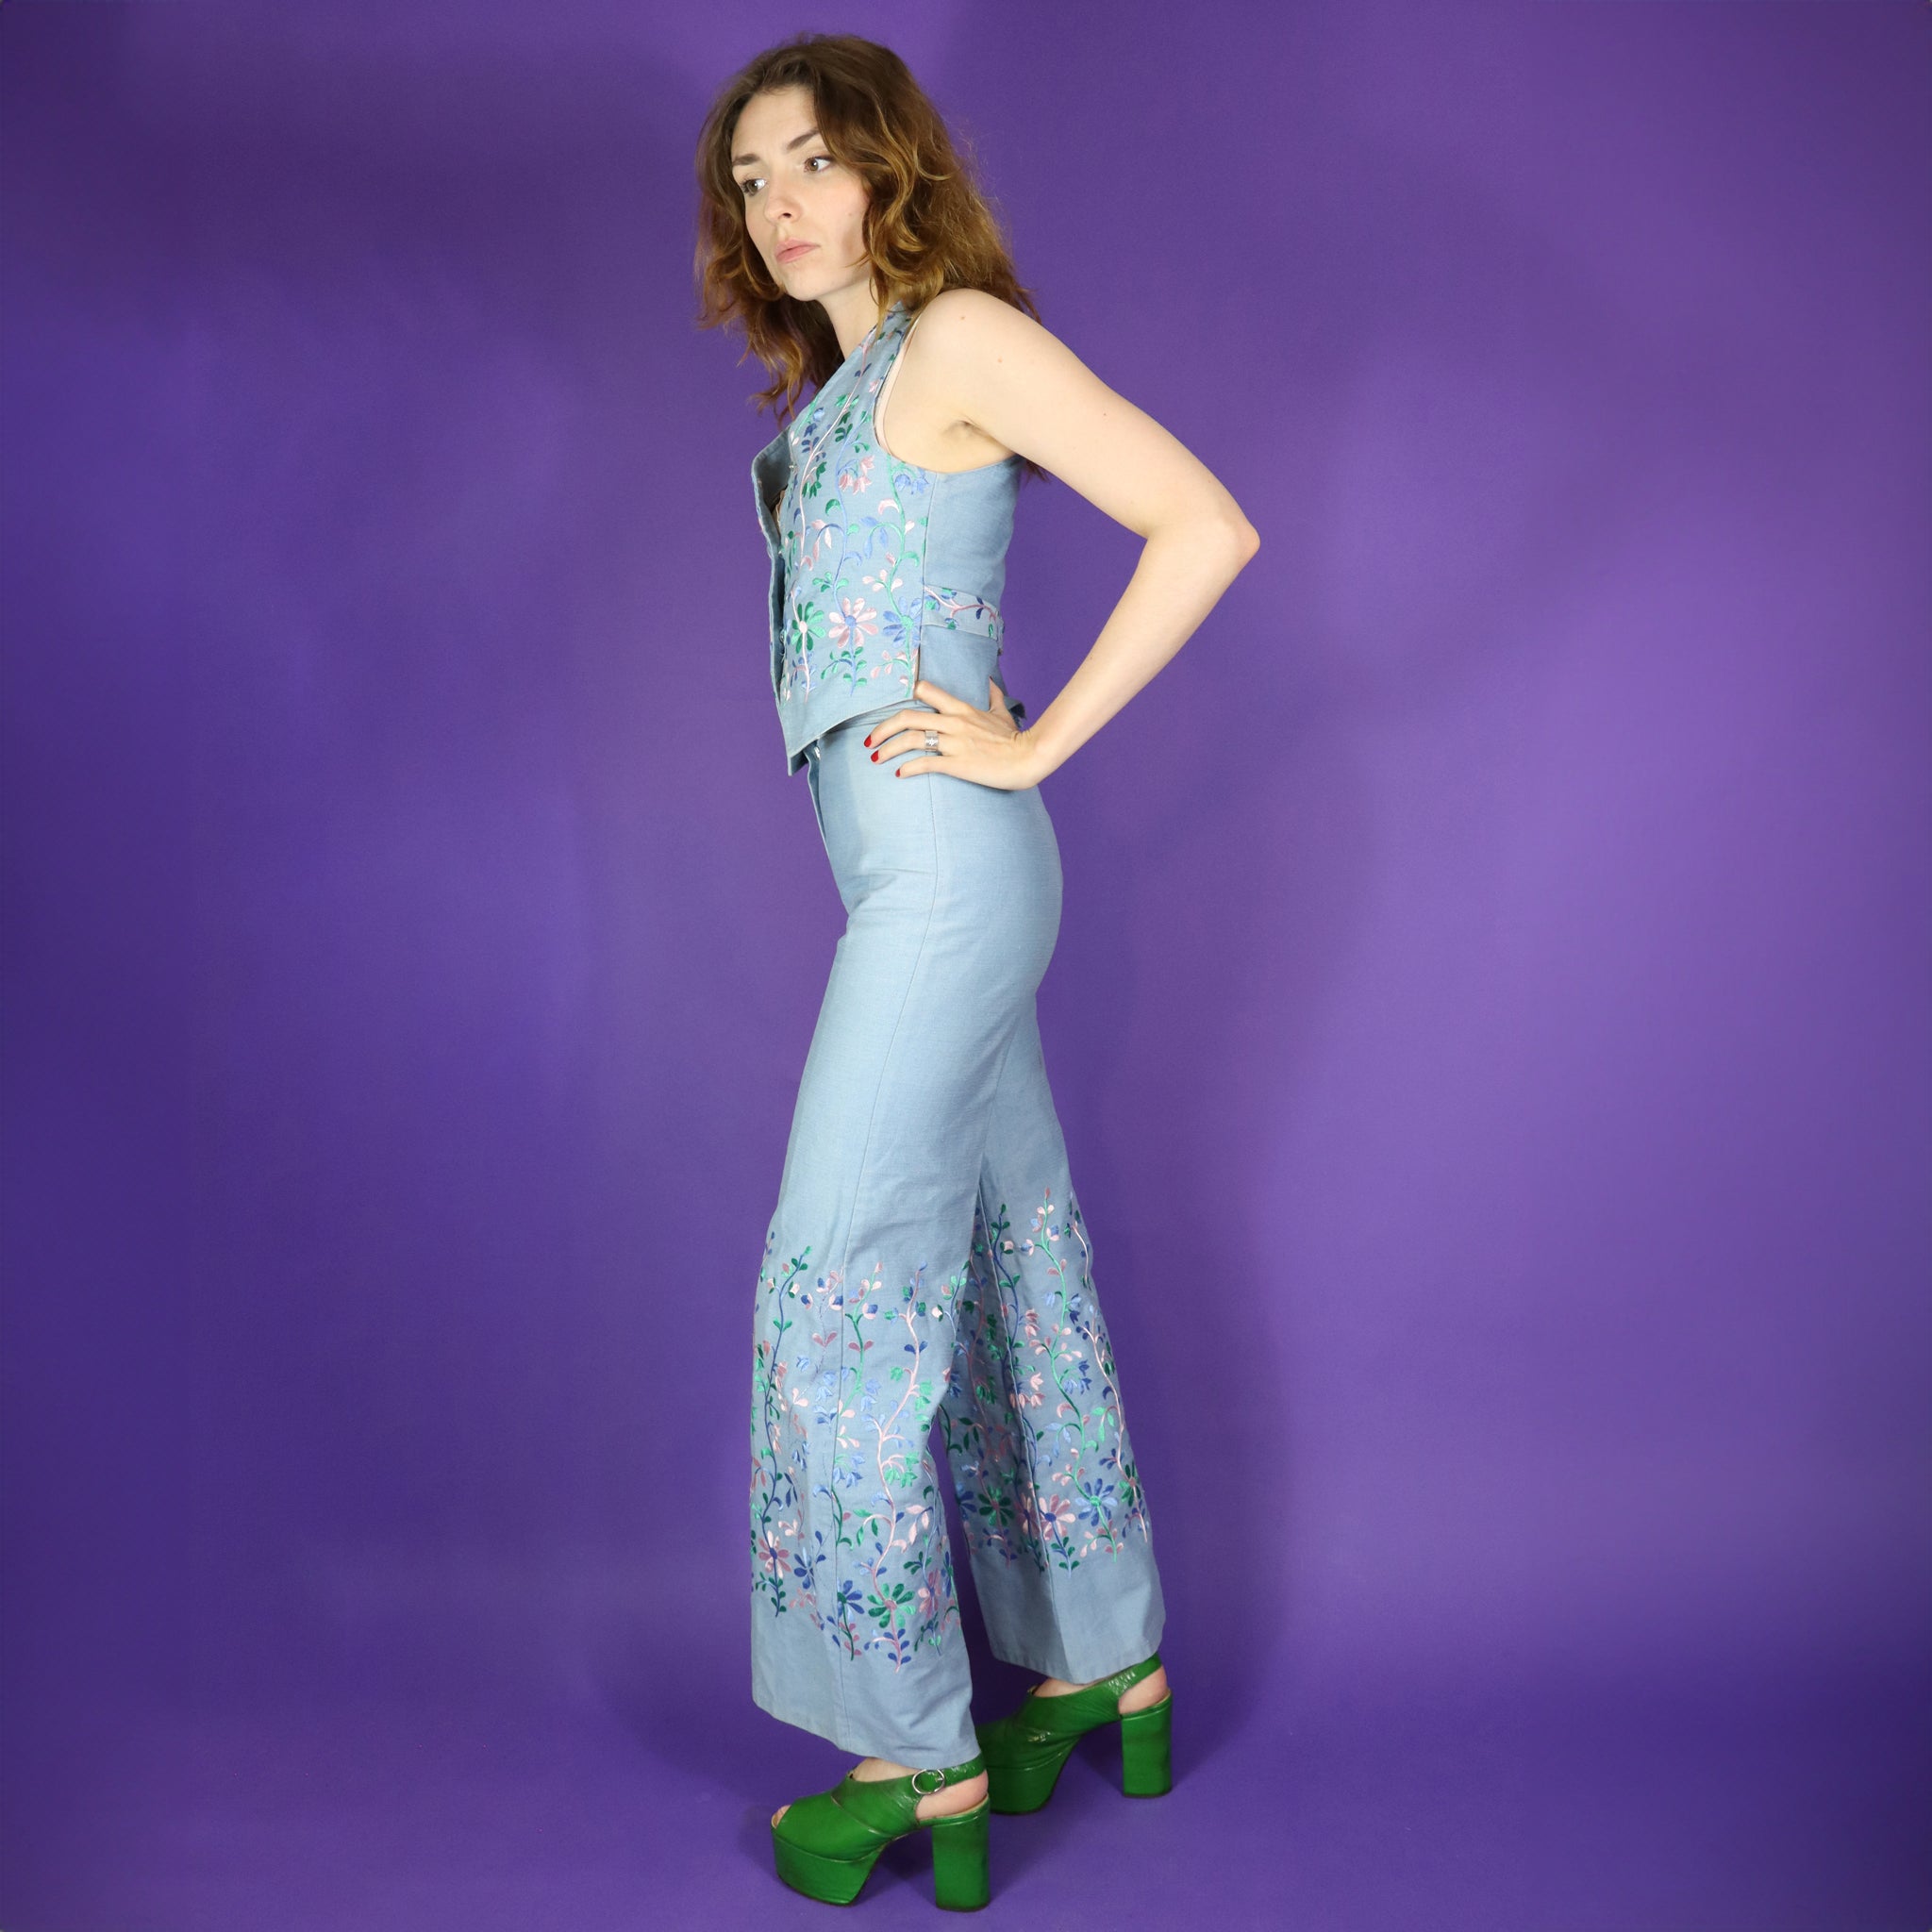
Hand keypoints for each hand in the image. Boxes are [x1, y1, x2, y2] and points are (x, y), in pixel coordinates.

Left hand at [863, 678, 1043, 789]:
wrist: (1029, 757)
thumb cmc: (1015, 738)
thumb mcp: (1003, 713)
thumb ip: (993, 696)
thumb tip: (990, 682)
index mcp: (961, 708)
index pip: (925, 691)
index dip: (903, 698)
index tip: (888, 707)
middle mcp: (953, 722)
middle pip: (907, 717)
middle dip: (882, 729)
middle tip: (869, 740)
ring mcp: (954, 743)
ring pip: (911, 740)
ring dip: (888, 749)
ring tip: (876, 758)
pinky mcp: (957, 764)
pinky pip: (925, 763)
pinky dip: (907, 768)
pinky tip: (898, 773)